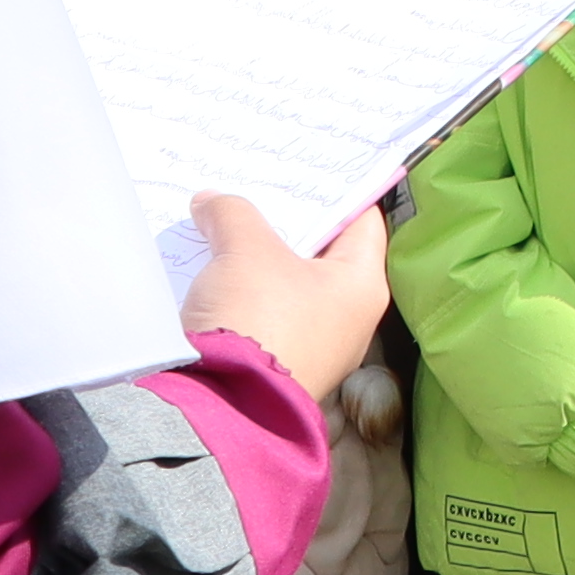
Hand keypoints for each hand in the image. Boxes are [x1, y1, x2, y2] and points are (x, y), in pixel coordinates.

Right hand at [179, 187, 390, 404]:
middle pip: (320, 252)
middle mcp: (348, 318)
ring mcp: (314, 346)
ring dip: (257, 255)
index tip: (307, 167)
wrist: (221, 407)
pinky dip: (243, 289)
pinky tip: (212, 266)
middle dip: (286, 221)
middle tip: (257, 186)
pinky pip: (264, 314)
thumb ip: (233, 213)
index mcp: (362, 285)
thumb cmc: (256, 319)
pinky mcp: (277, 365)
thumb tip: (211, 203)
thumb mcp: (245, 249)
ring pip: (287, 284)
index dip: (335, 190)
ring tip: (226, 219)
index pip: (362, 220)